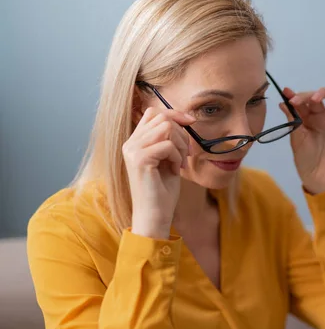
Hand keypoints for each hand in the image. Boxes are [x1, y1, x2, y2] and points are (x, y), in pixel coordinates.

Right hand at [122, 107, 195, 238]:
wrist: (155, 215)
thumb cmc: (163, 190)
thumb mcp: (168, 159)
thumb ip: (169, 139)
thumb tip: (183, 120)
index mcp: (135, 142)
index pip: (153, 113)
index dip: (174, 114)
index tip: (191, 123)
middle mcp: (130, 143)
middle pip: (162, 118)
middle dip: (182, 134)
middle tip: (185, 155)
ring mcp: (132, 150)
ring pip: (166, 128)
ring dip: (180, 145)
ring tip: (180, 163)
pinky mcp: (139, 159)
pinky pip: (167, 145)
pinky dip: (177, 157)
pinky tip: (174, 171)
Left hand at [279, 87, 324, 194]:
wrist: (318, 176)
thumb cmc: (305, 159)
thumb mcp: (296, 137)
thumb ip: (292, 118)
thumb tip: (283, 102)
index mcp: (306, 118)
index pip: (302, 101)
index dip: (294, 95)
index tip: (286, 92)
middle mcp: (320, 115)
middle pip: (315, 97)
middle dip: (305, 95)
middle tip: (296, 101)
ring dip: (324, 93)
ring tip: (314, 99)